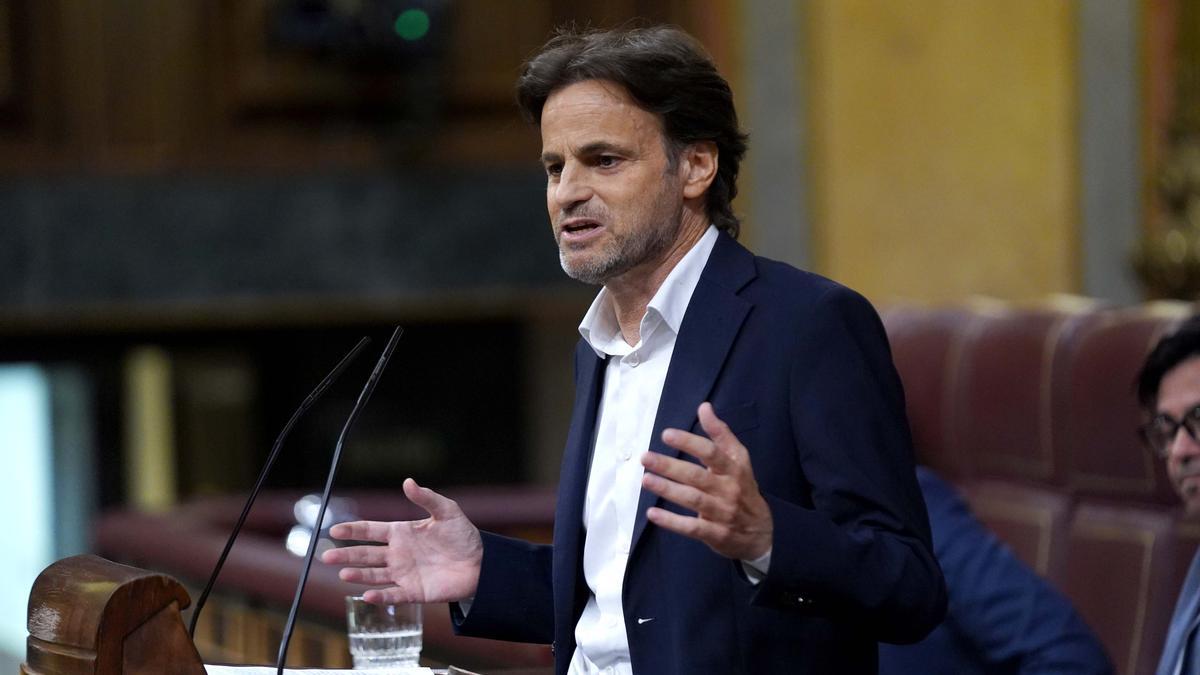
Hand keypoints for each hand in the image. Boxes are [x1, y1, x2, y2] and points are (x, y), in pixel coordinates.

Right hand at [321, 478, 482, 603]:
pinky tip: (368, 595)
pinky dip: (380, 597)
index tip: (335, 530)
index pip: (370, 531)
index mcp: (401, 533)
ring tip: (343, 574)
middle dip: (346, 555)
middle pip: (365, 555)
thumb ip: (426, 498)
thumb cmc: (462, 535)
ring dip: (358, 576)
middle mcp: (397, 554)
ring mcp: (403, 574)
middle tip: (325, 557)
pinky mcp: (413, 592)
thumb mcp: (447, 511)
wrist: (481, 562)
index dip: (353, 531)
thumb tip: (408, 482)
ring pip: (374, 575)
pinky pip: (393, 595)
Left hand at [640, 402, 772, 560]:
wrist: (761, 533)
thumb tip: (704, 407)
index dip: (689, 442)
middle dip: (670, 466)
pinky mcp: (715, 534)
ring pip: (693, 499)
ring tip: (646, 479)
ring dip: (668, 489)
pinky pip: (692, 527)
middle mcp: (729, 489)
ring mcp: (722, 512)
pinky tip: (653, 513)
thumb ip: (721, 434)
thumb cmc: (743, 489)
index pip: (711, 453)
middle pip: (697, 476)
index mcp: (734, 469)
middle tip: (645, 458)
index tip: (666, 435)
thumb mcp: (739, 460)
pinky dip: (672, 521)